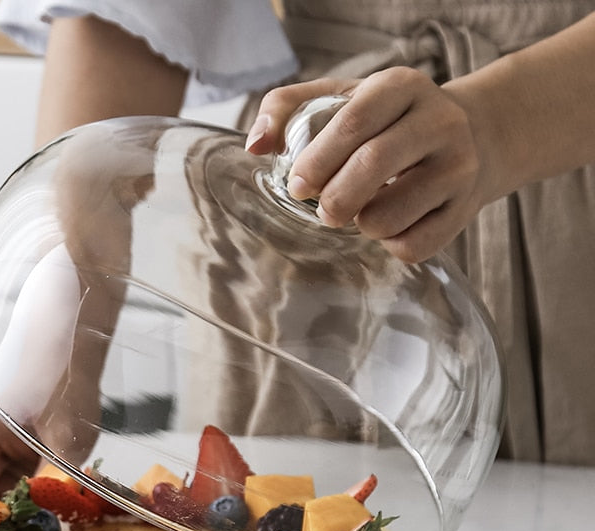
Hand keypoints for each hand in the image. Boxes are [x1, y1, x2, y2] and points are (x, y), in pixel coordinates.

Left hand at [245, 68, 488, 262]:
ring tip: (363, 211)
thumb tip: (255, 146)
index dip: (316, 161)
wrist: (472, 138)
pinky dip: (390, 245)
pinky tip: (392, 225)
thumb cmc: (387, 125)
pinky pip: (412, 246)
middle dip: (334, 199)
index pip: (352, 122)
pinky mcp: (464, 210)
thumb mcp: (343, 101)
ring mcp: (458, 167)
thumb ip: (289, 111)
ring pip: (390, 216)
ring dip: (362, 225)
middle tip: (324, 212)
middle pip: (372, 165)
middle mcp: (439, 121)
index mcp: (402, 87)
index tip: (298, 186)